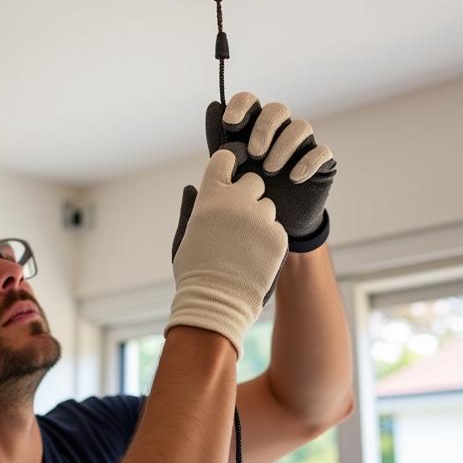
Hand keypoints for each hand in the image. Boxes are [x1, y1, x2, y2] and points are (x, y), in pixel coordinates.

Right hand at [166, 149, 288, 358]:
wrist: (216, 304)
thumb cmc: (194, 270)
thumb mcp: (183, 235)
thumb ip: (191, 207)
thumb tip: (191, 187)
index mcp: (210, 195)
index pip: (224, 159)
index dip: (226, 167)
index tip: (228, 178)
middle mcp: (237, 200)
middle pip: (253, 181)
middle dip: (248, 195)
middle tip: (238, 221)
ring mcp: (260, 218)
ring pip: (268, 206)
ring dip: (260, 219)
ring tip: (245, 245)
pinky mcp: (279, 237)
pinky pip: (278, 228)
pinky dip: (270, 240)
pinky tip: (256, 257)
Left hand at [206, 92, 336, 250]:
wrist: (272, 225)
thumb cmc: (247, 193)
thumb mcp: (229, 172)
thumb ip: (221, 142)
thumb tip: (213, 106)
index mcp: (254, 126)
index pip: (251, 101)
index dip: (241, 105)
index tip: (229, 123)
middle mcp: (280, 130)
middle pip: (277, 110)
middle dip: (265, 128)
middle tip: (254, 153)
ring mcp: (302, 144)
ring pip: (301, 127)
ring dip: (284, 146)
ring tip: (270, 170)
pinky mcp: (321, 162)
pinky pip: (322, 151)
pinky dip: (308, 162)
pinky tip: (294, 178)